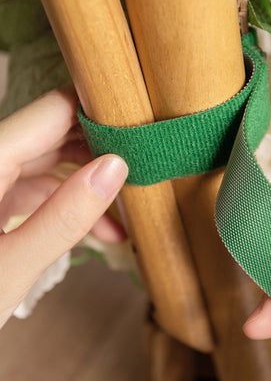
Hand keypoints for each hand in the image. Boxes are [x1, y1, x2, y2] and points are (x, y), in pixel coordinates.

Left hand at [0, 88, 127, 327]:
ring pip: (51, 162)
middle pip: (55, 134)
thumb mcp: (10, 270)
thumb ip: (63, 218)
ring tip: (127, 215)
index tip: (143, 127)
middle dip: (103, 151)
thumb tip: (115, 168)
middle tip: (148, 169)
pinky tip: (102, 234)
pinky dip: (70, 206)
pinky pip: (38, 188)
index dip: (99, 112)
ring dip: (91, 186)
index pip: (53, 110)